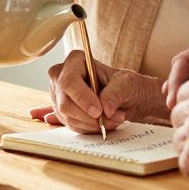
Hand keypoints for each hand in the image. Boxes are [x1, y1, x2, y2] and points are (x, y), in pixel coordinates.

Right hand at [28, 51, 169, 132]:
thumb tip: (106, 108)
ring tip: (112, 121)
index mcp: (77, 61)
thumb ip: (116, 93)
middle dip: (87, 117)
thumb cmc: (127, 85)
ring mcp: (60, 95)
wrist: (128, 99)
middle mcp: (63, 76)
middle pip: (64, 102)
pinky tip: (86, 124)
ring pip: (67, 117)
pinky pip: (69, 124)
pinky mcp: (63, 110)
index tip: (98, 112)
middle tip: (110, 121)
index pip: (69, 81)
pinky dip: (85, 128)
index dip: (82, 98)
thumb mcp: (127, 84)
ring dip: (90, 125)